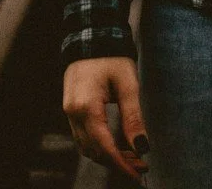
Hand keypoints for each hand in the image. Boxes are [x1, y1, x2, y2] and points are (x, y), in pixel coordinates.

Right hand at [62, 55, 149, 181]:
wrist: (91, 37)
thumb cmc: (112, 58)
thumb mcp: (128, 85)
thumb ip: (134, 118)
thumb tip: (142, 147)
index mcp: (87, 107)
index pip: (104, 147)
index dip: (122, 164)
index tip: (139, 173)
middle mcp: (73, 113)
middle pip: (94, 151)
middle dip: (118, 162)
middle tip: (141, 165)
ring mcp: (69, 112)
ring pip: (87, 147)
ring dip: (109, 156)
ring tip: (133, 156)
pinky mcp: (71, 110)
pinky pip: (83, 137)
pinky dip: (100, 146)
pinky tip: (118, 145)